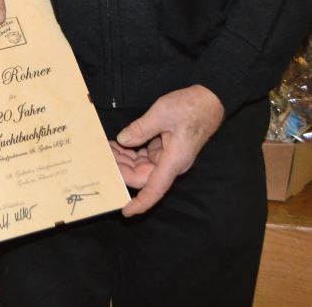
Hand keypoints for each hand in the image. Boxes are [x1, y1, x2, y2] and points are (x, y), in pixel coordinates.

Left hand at [113, 85, 223, 216]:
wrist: (210, 100)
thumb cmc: (191, 107)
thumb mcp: (162, 113)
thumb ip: (141, 129)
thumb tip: (123, 141)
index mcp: (174, 160)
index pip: (155, 189)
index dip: (141, 202)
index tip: (126, 211)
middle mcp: (171, 163)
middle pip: (142, 176)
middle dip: (121, 169)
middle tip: (102, 156)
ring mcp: (168, 156)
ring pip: (141, 166)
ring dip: (123, 159)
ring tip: (106, 147)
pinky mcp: (165, 148)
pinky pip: (145, 155)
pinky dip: (131, 151)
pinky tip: (118, 143)